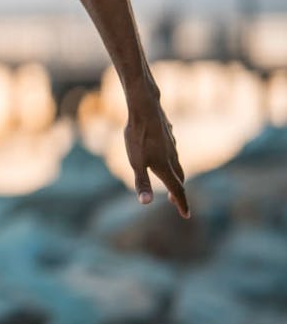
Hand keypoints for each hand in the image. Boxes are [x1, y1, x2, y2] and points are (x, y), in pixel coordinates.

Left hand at [124, 95, 189, 217]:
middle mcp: (171, 157)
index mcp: (165, 167)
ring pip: (176, 163)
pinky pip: (172, 150)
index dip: (181, 203)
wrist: (145, 108)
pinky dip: (171, 158)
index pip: (177, 190)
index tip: (186, 215)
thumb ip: (142, 182)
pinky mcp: (167, 134)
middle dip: (177, 191)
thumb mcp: (136, 162)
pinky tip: (166, 153)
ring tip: (171, 179)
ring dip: (175, 174)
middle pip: (178, 178)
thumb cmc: (138, 136)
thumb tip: (145, 203)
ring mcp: (171, 144)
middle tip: (175, 201)